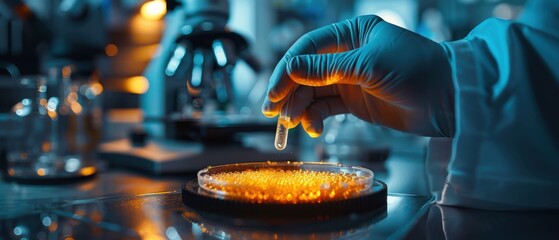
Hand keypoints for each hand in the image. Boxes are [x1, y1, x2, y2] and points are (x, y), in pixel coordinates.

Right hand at [262, 15, 453, 136]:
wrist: (449, 100)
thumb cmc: (417, 70)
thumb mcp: (368, 65)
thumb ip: (327, 69)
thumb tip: (290, 68)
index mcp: (351, 33)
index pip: (308, 47)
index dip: (288, 69)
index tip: (274, 90)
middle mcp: (347, 55)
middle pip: (306, 71)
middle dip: (288, 91)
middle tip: (272, 112)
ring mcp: (350, 79)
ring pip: (313, 92)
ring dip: (299, 108)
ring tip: (292, 124)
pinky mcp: (355, 102)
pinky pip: (326, 108)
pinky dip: (315, 118)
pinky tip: (313, 128)